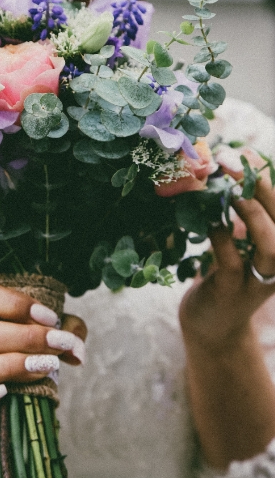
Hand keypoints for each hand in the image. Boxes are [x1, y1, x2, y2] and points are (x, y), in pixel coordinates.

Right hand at [0, 280, 86, 428]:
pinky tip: (2, 395)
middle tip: (59, 344)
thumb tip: (77, 347)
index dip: (14, 304)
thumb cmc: (7, 344)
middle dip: (24, 339)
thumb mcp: (28, 324)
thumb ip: (59, 326)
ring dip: (8, 368)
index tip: (51, 317)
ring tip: (43, 366)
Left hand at [179, 147, 274, 352]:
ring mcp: (259, 281)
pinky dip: (221, 237)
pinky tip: (208, 221)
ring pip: (271, 245)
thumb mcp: (239, 242)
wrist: (211, 325)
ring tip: (229, 190)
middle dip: (262, 187)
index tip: (244, 151)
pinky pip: (233, 262)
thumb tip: (223, 167)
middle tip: (232, 162)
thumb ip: (239, 213)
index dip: (268, 176)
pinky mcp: (233, 294)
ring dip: (251, 212)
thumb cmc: (225, 274)